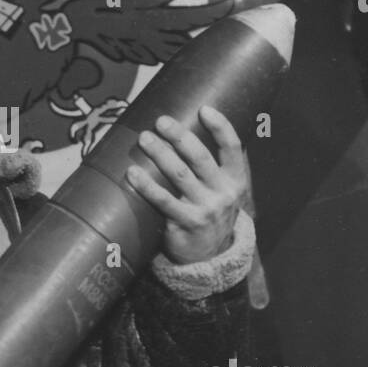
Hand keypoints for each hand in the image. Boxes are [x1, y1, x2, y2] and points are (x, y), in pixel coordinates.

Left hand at [124, 105, 247, 264]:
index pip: (232, 148)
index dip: (221, 127)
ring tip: (145, 139)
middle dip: (179, 136)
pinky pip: (163, 201)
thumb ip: (217, 165)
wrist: (211, 257)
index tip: (204, 109)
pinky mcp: (186, 224)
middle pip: (200, 158)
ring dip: (160, 154)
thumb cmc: (211, 213)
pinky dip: (146, 185)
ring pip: (180, 175)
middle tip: (161, 121)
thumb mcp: (225, 191)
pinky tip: (132, 173)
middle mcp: (223, 193)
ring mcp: (206, 210)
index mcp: (235, 181)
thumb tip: (195, 128)